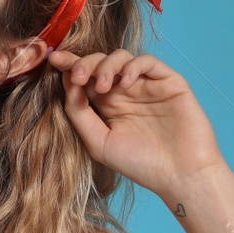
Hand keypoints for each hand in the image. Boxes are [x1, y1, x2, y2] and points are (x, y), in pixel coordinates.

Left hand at [47, 47, 225, 195]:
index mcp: (107, 104)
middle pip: (99, 62)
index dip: (69, 65)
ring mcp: (147, 85)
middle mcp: (125, 91)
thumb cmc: (140, 164)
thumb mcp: (98, 142)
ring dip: (106, 65)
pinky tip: (125, 83)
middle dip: (84, 64)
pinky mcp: (169, 82)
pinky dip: (133, 66)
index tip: (53, 59)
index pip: (85, 78)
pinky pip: (148, 62)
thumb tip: (66, 82)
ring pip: (121, 57)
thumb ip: (78, 113)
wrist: (180, 175)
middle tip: (77, 76)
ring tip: (102, 86)